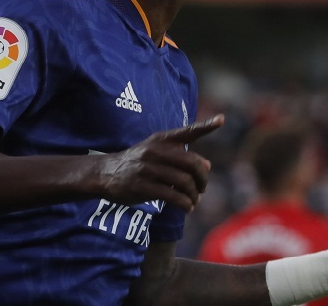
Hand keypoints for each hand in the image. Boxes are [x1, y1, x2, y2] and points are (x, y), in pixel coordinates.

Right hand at [95, 115, 223, 211]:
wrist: (105, 172)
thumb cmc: (138, 162)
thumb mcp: (156, 151)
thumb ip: (180, 155)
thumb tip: (207, 165)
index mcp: (162, 139)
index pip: (188, 131)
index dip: (206, 125)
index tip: (222, 120)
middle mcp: (156, 150)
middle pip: (193, 164)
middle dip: (203, 179)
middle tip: (203, 189)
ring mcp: (148, 168)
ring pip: (184, 183)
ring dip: (194, 195)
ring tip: (194, 201)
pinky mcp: (142, 186)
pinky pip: (172, 196)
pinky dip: (185, 204)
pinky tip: (187, 207)